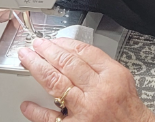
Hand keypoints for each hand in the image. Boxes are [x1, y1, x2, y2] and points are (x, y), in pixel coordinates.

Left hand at [17, 37, 154, 121]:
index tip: (53, 40)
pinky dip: (37, 111)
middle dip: (47, 50)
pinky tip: (27, 104)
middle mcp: (98, 91)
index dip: (64, 43)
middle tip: (35, 45)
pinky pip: (51, 118)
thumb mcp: (122, 79)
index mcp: (112, 75)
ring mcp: (85, 110)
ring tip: (27, 59)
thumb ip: (99, 65)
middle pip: (67, 63)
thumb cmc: (128, 110)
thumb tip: (72, 53)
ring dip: (38, 68)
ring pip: (55, 83)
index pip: (84, 51)